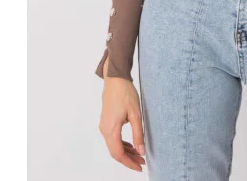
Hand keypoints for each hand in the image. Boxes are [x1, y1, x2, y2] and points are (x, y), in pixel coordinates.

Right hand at [98, 57, 145, 171]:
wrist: (115, 79)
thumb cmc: (126, 94)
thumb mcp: (136, 114)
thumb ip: (138, 134)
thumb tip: (141, 151)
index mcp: (111, 130)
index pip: (118, 154)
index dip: (129, 163)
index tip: (140, 167)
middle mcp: (104, 130)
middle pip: (115, 152)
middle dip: (129, 159)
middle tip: (142, 162)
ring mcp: (104, 126)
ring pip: (114, 145)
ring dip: (126, 152)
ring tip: (139, 154)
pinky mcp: (106, 122)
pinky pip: (113, 138)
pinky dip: (122, 144)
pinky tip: (131, 145)